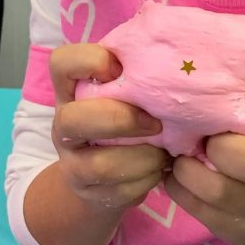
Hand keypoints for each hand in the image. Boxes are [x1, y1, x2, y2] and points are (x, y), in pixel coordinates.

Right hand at [49, 43, 168, 213]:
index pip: (61, 63)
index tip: (122, 69)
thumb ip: (135, 73)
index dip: (90, 61)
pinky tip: (160, 171)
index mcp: (71, 89)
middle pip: (73, 119)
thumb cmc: (124, 119)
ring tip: (165, 154)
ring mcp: (71, 162)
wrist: (102, 180)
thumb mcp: (122, 93)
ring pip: (99, 165)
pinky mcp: (88, 193)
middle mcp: (64, 124)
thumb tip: (183, 50)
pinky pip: (119, 192)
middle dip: (121, 121)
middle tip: (155, 122)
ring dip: (142, 158)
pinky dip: (146, 181)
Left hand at [164, 77, 244, 244]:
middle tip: (203, 137)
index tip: (243, 94)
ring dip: (190, 172)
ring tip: (179, 158)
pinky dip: (180, 190)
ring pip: (224, 191)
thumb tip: (188, 43)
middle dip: (221, 147)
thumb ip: (241, 84)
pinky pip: (202, 211)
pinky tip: (175, 177)